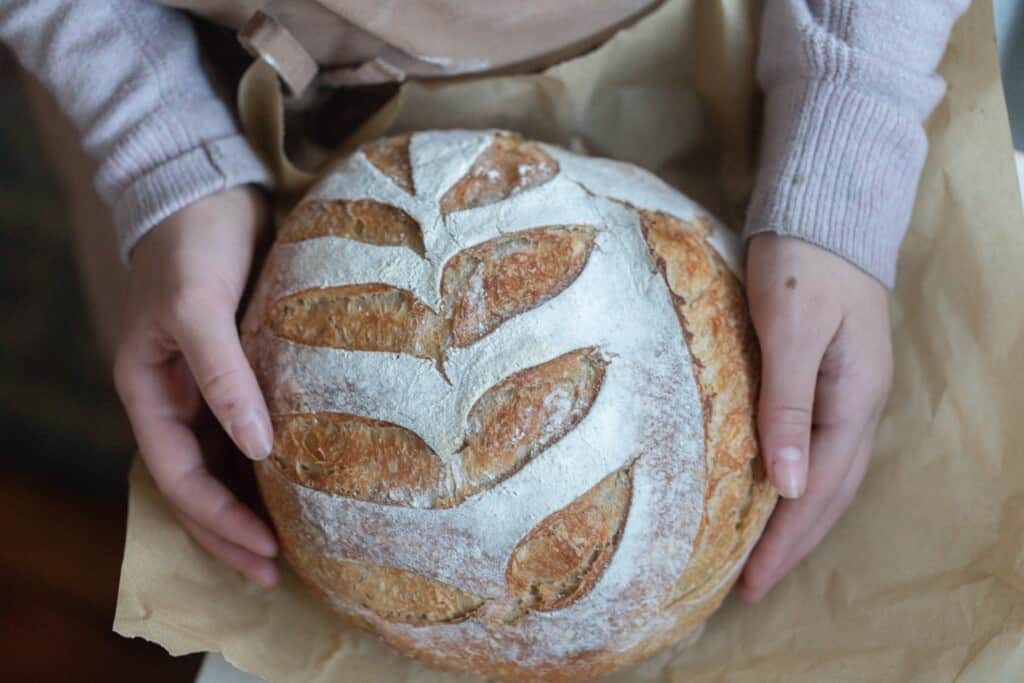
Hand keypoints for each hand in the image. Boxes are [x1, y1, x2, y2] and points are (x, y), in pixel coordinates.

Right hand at [113, 186, 279, 586]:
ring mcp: (213, 385)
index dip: (217, 522)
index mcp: (149, 392)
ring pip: (230, 462)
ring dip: (258, 503)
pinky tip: (309, 479)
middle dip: (235, 532)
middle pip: (203, 484)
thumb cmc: (192, 242)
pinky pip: (259, 426)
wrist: (212, 187)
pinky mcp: (248, 366)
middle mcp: (179, 398)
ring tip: (298, 543)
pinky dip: (279, 459)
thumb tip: (257, 450)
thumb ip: (222, 376)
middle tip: (280, 573)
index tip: (265, 554)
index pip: (179, 478)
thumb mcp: (198, 308)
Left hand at [737, 234, 892, 601]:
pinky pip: (818, 447)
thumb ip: (787, 404)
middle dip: (792, 544)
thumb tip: (786, 485)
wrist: (823, 210)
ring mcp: (849, 392)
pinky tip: (772, 490)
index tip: (749, 583)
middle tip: (750, 588)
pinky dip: (796, 481)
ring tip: (761, 555)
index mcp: (852, 400)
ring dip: (797, 519)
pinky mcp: (830, 378)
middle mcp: (858, 406)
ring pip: (827, 473)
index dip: (784, 540)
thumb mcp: (789, 329)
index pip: (816, 490)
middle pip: (828, 492)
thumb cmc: (801, 263)